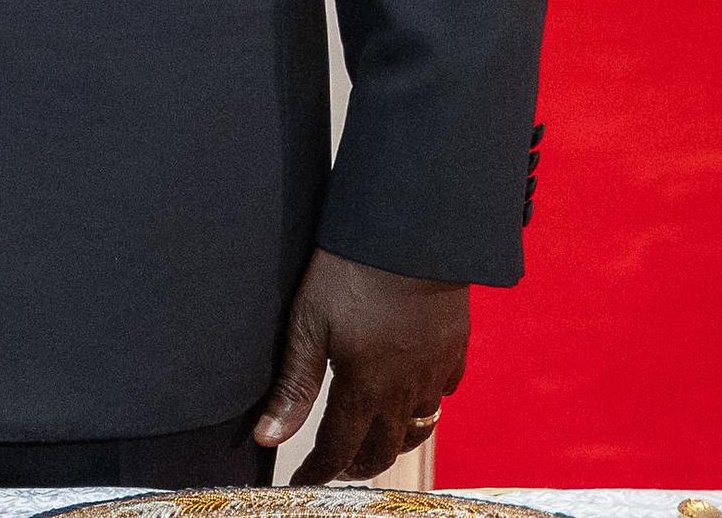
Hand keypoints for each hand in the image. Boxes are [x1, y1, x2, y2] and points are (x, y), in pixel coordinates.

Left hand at [253, 248, 469, 480]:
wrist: (414, 237)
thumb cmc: (351, 274)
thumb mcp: (308, 324)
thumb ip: (293, 385)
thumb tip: (267, 437)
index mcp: (364, 388)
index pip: (339, 448)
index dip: (318, 471)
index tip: (303, 483)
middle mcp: (404, 390)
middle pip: (383, 448)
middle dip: (358, 465)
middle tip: (338, 469)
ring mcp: (434, 371)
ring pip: (418, 426)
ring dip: (394, 441)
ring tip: (375, 442)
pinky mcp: (454, 349)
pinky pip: (443, 393)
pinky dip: (426, 405)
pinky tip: (415, 396)